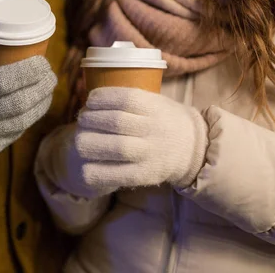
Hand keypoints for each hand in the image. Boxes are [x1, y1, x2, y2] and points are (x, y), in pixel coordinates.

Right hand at [0, 43, 56, 160]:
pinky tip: (38, 105)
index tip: (43, 62)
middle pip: (20, 101)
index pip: (5, 81)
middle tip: (51, 75)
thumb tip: (1, 30)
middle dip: (42, 87)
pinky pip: (17, 131)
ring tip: (48, 88)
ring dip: (42, 103)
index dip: (29, 71)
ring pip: (24, 119)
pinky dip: (31, 117)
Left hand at [72, 87, 208, 191]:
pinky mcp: (145, 175)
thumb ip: (130, 98)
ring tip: (80, 139)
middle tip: (82, 119)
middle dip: (91, 119)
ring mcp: (150, 153)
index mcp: (155, 107)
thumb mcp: (156, 101)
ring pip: (115, 148)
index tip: (90, 100)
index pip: (125, 98)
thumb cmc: (164, 120)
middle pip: (116, 122)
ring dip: (90, 142)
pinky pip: (117, 175)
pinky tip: (86, 166)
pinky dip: (96, 171)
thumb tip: (91, 99)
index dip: (101, 98)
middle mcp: (154, 129)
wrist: (194, 149)